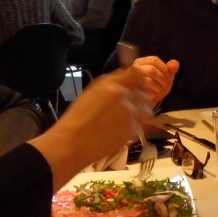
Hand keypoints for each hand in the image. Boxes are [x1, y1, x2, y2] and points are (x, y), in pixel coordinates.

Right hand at [30, 66, 152, 190]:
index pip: (136, 74)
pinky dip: (135, 125)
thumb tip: (127, 77)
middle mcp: (122, 93)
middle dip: (140, 97)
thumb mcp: (91, 93)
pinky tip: (121, 130)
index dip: (140, 79)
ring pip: (146, 107)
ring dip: (141, 111)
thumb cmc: (76, 119)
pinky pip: (141, 123)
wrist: (71, 142)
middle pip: (143, 91)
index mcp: (109, 83)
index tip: (138, 85)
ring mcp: (129, 110)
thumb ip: (111, 84)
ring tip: (127, 119)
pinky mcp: (132, 127)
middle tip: (133, 105)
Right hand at [132, 56, 178, 104]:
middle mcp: (133, 69)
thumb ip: (173, 66)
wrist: (149, 100)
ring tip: (160, 90)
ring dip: (159, 87)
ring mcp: (131, 81)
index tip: (169, 76)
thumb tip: (173, 66)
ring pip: (148, 81)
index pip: (154, 60)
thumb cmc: (158, 83)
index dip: (164, 68)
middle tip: (166, 85)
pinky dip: (154, 94)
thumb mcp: (167, 74)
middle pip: (151, 70)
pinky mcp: (132, 92)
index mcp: (141, 62)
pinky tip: (154, 95)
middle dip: (163, 78)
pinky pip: (145, 92)